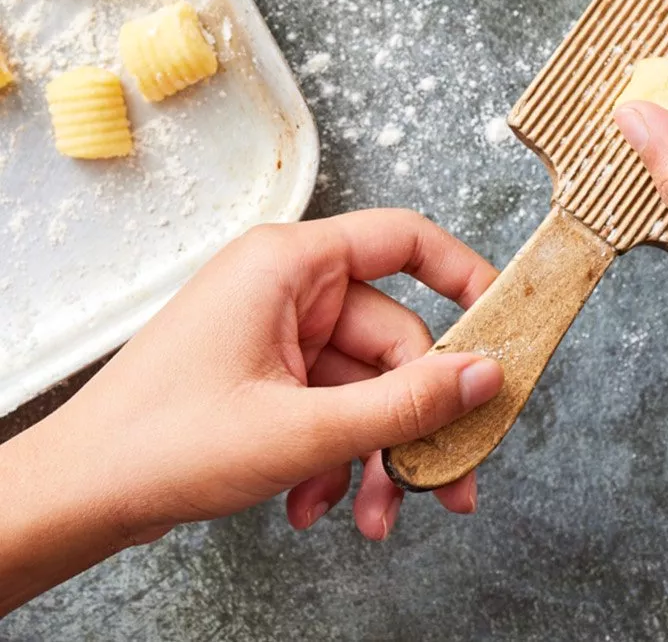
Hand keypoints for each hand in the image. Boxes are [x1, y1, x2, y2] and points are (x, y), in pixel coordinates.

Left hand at [0, 210, 503, 614]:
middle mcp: (285, 287)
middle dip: (412, 420)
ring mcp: (272, 332)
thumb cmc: (161, 443)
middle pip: (391, 336)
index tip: (504, 324)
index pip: (403, 239)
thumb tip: (485, 375)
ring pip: (362, 384)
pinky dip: (334, 456)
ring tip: (369, 516)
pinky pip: (329, 404)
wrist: (76, 498)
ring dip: (371, 452)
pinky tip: (317, 505)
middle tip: (443, 484)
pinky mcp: (262, 374)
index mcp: (289, 263)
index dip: (465, 276)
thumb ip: (405, 404)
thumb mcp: (303, 429)